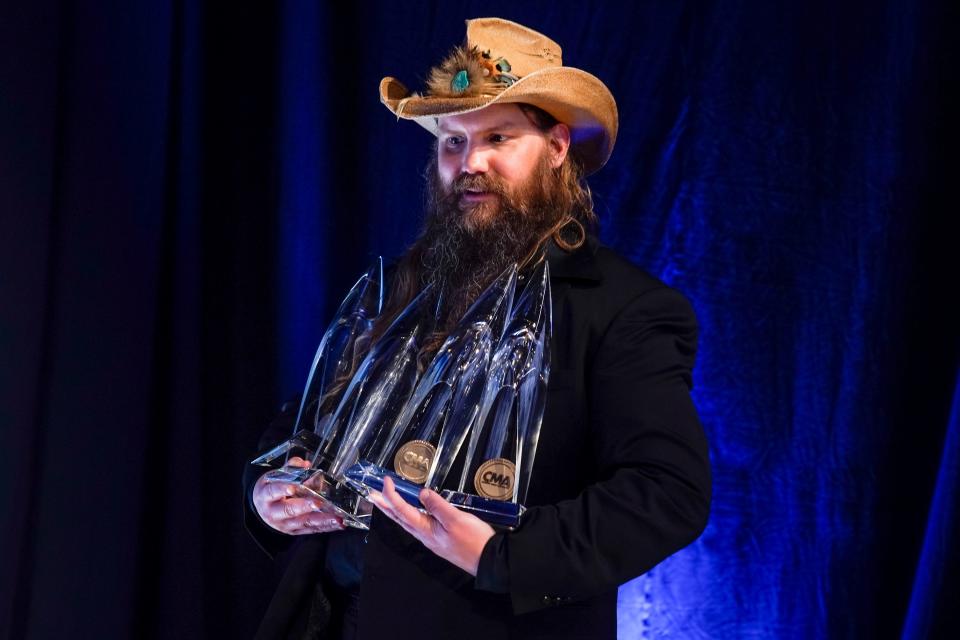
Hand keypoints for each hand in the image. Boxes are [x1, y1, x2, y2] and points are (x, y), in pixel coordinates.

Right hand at [252, 456, 345, 534]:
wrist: (262, 509)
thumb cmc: (272, 490)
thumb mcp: (275, 476)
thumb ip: (291, 468)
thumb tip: (306, 464)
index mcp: (266, 496)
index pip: (272, 492)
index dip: (282, 489)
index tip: (292, 487)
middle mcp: (274, 512)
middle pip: (289, 510)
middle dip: (304, 506)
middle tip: (318, 503)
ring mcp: (285, 524)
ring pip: (303, 523)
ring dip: (322, 520)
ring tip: (337, 517)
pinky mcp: (295, 531)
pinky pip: (311, 530)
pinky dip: (326, 527)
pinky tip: (338, 524)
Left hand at [369, 475, 494, 575]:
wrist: (488, 561)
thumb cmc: (473, 540)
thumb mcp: (455, 519)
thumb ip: (437, 506)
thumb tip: (422, 493)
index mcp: (425, 530)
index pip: (402, 510)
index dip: (392, 495)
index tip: (386, 481)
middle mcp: (424, 535)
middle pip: (399, 518)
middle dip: (384, 505)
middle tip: (371, 494)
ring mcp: (431, 539)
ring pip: (406, 522)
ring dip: (394, 510)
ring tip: (385, 501)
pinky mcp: (439, 540)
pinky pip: (416, 525)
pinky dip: (407, 515)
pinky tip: (410, 512)